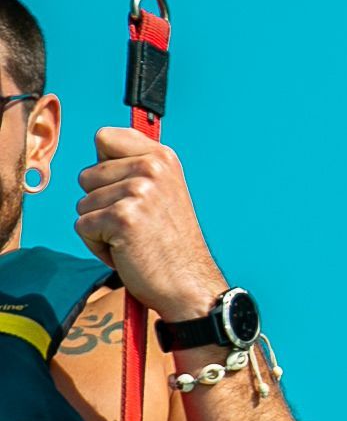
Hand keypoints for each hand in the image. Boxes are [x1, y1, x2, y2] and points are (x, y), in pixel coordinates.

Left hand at [74, 131, 225, 324]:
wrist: (188, 283)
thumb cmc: (170, 243)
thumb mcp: (163, 190)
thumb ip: (135, 165)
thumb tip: (102, 141)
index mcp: (163, 156)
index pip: (104, 137)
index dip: (104, 166)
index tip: (124, 188)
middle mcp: (152, 167)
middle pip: (87, 175)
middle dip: (100, 203)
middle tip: (133, 223)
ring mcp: (138, 191)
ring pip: (83, 203)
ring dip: (99, 227)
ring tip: (131, 239)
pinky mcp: (122, 217)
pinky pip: (83, 226)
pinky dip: (98, 246)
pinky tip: (127, 252)